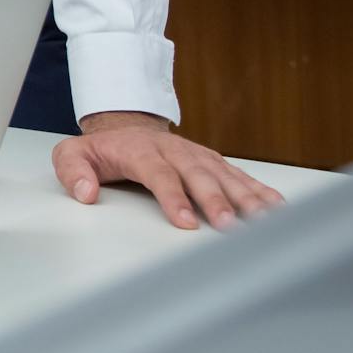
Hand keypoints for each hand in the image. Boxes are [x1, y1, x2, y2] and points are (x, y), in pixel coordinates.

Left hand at [53, 111, 284, 229]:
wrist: (127, 127)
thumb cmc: (103, 149)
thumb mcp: (73, 153)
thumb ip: (73, 170)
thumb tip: (85, 192)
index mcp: (141, 151)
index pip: (159, 174)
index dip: (173, 197)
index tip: (185, 221)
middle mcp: (175, 151)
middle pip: (198, 175)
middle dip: (215, 200)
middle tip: (229, 225)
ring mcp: (198, 156)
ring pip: (225, 176)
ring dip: (246, 199)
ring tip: (265, 221)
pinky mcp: (214, 162)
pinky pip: (241, 176)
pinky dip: (261, 192)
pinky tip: (279, 208)